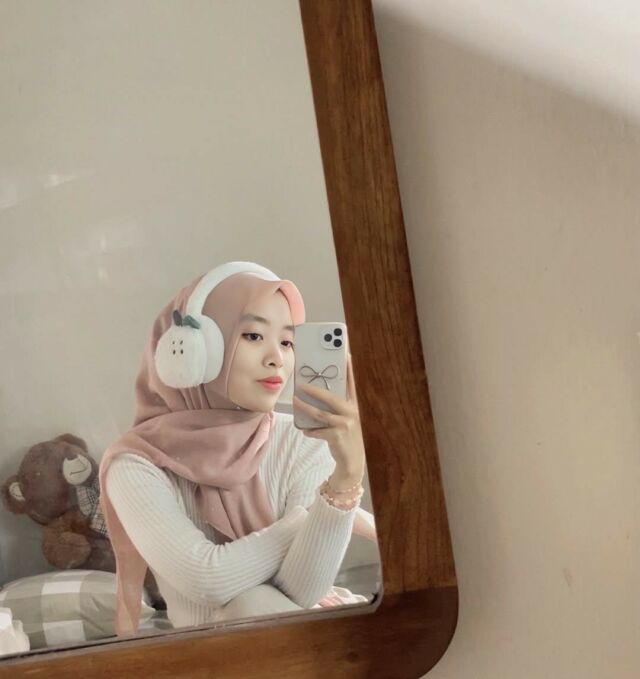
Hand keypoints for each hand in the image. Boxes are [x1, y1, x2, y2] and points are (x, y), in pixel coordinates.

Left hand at [293, 353, 364, 484]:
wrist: (352, 461)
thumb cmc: (347, 435)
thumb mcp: (347, 419)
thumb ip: (337, 407)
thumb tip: (317, 394)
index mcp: (355, 405)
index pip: (352, 383)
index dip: (349, 369)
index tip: (346, 354)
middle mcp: (352, 413)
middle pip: (330, 397)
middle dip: (314, 390)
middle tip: (301, 384)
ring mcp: (346, 424)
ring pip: (321, 414)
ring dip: (305, 408)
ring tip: (295, 402)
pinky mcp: (337, 436)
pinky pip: (318, 430)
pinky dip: (310, 430)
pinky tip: (305, 430)